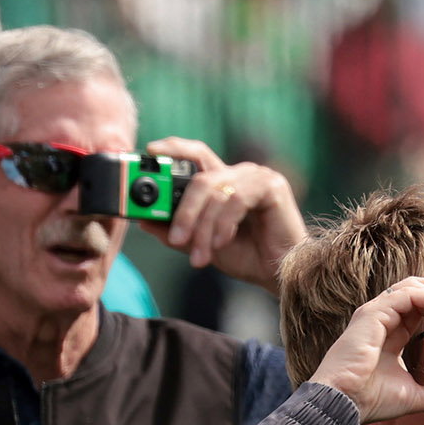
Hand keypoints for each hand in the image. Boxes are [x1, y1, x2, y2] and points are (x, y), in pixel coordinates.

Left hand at [139, 136, 305, 293]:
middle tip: (175, 238)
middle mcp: (239, 174)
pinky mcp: (271, 186)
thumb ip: (175, 231)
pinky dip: (223, 224)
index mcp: (223, 182)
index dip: (174, 149)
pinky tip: (222, 243)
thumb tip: (143, 220)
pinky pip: (236, 200)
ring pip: (215, 191)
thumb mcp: (200, 244)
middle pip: (200, 177)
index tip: (150, 151)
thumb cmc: (246, 256)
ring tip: (200, 256)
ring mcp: (257, 176)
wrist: (279, 275)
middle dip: (183, 210)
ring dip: (203, 226)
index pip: (195, 155)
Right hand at [306, 277, 423, 422]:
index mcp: (391, 334)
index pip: (420, 306)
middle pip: (417, 289)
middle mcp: (382, 319)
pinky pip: (405, 293)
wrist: (343, 405)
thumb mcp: (417, 397)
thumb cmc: (367, 400)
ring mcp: (375, 314)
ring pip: (412, 285)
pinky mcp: (372, 315)